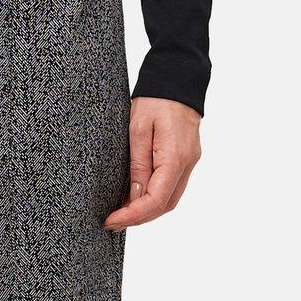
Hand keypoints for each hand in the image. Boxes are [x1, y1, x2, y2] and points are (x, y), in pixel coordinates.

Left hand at [105, 97, 201, 229]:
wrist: (177, 78)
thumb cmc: (156, 99)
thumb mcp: (138, 131)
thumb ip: (138, 166)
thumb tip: (135, 197)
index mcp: (175, 158)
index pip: (155, 200)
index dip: (132, 216)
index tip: (111, 220)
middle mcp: (187, 164)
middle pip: (164, 205)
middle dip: (138, 218)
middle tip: (112, 222)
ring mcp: (189, 162)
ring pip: (169, 200)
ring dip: (146, 211)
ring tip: (121, 214)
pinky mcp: (186, 159)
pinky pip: (171, 187)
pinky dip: (153, 199)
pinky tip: (135, 199)